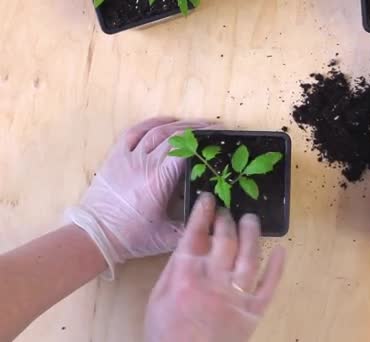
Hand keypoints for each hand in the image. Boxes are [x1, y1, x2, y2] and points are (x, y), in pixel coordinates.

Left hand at [66, 117, 214, 278]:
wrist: (95, 235)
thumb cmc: (133, 237)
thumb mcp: (169, 237)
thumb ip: (193, 225)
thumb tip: (216, 215)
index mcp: (159, 180)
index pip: (185, 151)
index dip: (204, 141)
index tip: (220, 137)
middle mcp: (144, 163)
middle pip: (174, 137)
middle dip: (197, 130)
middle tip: (216, 130)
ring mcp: (128, 156)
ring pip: (157, 131)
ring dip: (180, 124)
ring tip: (198, 124)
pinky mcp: (116, 155)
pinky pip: (135, 131)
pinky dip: (153, 122)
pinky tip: (168, 121)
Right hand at [144, 193, 285, 341]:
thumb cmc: (166, 332)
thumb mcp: (158, 297)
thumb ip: (174, 268)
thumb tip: (189, 241)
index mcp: (186, 274)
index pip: (196, 234)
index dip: (203, 213)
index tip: (208, 199)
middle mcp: (214, 279)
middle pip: (225, 240)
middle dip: (226, 220)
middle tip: (227, 211)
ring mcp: (236, 294)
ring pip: (250, 255)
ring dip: (252, 233)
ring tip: (251, 220)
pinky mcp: (254, 311)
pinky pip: (270, 284)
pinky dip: (277, 267)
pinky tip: (281, 250)